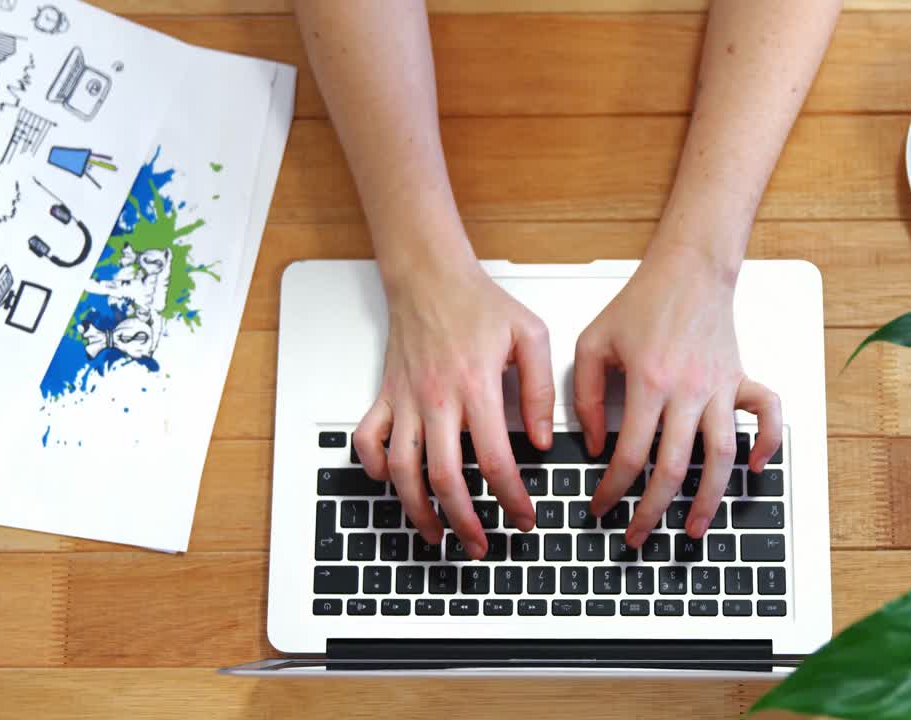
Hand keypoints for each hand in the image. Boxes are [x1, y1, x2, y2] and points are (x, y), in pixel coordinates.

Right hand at [353, 258, 550, 558]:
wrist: (430, 276)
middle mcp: (436, 399)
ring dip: (416, 510)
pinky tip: (391, 483)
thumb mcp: (530, 336)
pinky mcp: (386, 395)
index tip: (524, 517)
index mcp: (476, 387)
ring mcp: (405, 400)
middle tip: (480, 544)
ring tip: (435, 534)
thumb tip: (542, 439)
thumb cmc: (478, 303)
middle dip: (464, 521)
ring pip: (402, 470)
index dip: (511, 498)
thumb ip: (540, 389)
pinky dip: (374, 468)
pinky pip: (367, 440)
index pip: (495, 460)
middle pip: (445, 478)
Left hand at [574, 244, 781, 546]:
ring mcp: (719, 387)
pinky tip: (755, 468)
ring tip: (693, 529)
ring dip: (709, 498)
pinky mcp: (740, 379)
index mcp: (649, 382)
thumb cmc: (641, 303)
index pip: (630, 455)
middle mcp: (688, 390)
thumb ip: (585, 396)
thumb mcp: (593, 343)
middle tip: (637, 535)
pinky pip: (765, 415)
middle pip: (673, 468)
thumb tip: (592, 445)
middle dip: (652, 511)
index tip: (600, 507)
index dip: (612, 489)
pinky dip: (766, 442)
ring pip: (720, 456)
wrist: (688, 269)